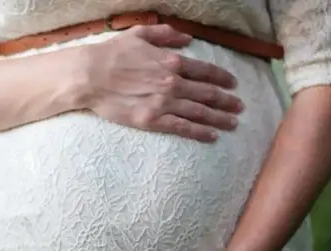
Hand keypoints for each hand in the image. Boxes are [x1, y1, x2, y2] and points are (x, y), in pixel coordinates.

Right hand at [74, 25, 243, 142]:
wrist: (90, 76)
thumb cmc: (111, 54)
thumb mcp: (139, 34)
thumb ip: (166, 35)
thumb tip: (187, 39)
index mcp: (171, 62)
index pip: (204, 71)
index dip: (222, 78)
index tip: (233, 84)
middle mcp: (172, 83)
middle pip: (207, 94)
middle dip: (227, 101)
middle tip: (240, 106)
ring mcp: (164, 103)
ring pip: (200, 112)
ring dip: (220, 118)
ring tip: (233, 123)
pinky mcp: (153, 120)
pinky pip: (182, 127)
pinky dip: (200, 131)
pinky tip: (212, 135)